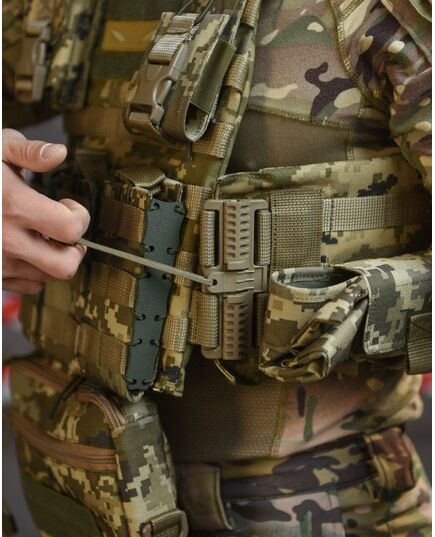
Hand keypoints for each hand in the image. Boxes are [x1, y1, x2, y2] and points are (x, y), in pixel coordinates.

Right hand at [2, 129, 89, 293]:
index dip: (79, 217)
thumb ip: (28, 151)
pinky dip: (32, 271)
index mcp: (12, 206)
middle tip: (66, 233)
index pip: (70, 229)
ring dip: (53, 259)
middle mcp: (4, 241)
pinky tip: (24, 249)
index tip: (69, 207)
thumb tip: (59, 153)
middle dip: (73, 249)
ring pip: (46, 278)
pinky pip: (26, 285)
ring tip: (40, 236)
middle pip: (64, 266)